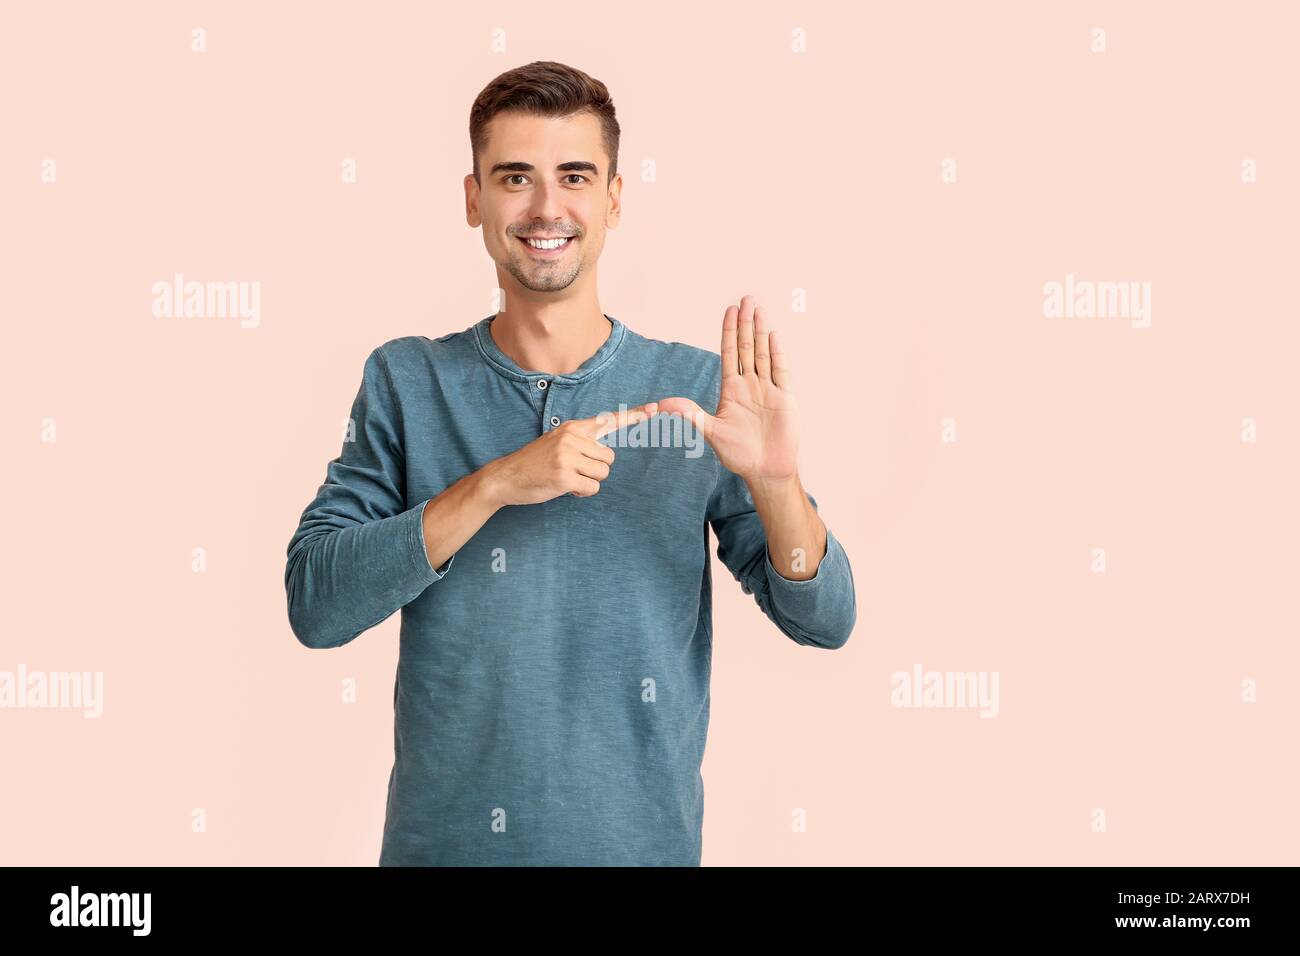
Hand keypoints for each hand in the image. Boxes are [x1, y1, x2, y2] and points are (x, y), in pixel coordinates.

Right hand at [482, 402, 658, 504]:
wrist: (506, 476)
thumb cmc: (535, 462)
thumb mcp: (557, 441)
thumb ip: (582, 440)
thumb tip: (606, 448)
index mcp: (573, 427)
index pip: (609, 421)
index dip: (634, 415)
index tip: (655, 409)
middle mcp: (572, 438)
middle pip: (610, 458)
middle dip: (596, 469)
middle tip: (574, 471)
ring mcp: (567, 456)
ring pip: (603, 473)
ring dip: (589, 481)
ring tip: (567, 478)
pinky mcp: (564, 476)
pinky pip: (592, 488)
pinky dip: (582, 493)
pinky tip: (565, 488)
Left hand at [656, 296, 798, 482]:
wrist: (765, 470)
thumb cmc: (738, 453)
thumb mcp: (711, 432)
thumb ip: (690, 415)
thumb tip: (662, 405)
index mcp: (731, 390)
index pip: (730, 354)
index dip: (729, 332)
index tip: (729, 310)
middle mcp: (750, 385)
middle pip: (748, 347)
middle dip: (746, 323)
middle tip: (746, 298)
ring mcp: (768, 390)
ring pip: (764, 354)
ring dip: (761, 331)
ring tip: (759, 309)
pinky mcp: (784, 398)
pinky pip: (780, 370)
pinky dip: (777, 353)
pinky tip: (773, 335)